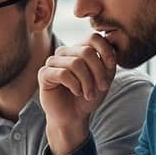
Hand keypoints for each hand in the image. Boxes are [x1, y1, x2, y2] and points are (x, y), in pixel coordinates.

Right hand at [39, 34, 117, 154]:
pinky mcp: (44, 73)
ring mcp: (53, 62)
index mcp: (79, 49)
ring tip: (89, 94)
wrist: (74, 116)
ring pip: (75, 63)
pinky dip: (74, 85)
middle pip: (86, 51)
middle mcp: (65, 52)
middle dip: (98, 71)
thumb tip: (111, 39)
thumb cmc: (89, 96)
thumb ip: (109, 60)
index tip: (111, 67)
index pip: (93, 38)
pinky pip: (63, 73)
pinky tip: (76, 92)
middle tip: (102, 87)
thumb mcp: (105, 78)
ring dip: (87, 82)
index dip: (105, 51)